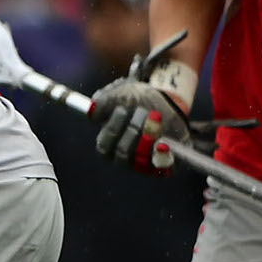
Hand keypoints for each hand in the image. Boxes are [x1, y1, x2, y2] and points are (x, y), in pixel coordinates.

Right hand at [89, 39, 192, 173]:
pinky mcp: (164, 164)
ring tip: (156, 116)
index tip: (121, 110)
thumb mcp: (122, 94)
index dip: (112, 129)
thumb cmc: (138, 100)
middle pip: (123, 152)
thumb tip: (92, 112)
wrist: (169, 104)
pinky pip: (162, 167)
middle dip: (132, 129)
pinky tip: (162, 144)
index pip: (104, 146)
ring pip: (141, 158)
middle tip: (142, 110)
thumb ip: (104, 101)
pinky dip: (161, 156)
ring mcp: (143, 164)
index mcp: (108, 145)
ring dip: (148, 135)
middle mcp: (123, 158)